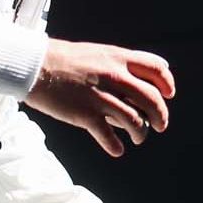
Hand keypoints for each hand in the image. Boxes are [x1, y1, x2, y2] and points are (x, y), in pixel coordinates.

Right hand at [25, 40, 175, 156]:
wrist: (34, 66)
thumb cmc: (65, 59)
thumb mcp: (99, 52)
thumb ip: (124, 62)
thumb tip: (153, 70)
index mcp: (119, 59)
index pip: (156, 70)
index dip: (167, 84)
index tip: (169, 95)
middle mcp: (114, 77)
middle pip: (152, 99)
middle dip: (160, 116)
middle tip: (160, 125)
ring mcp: (101, 97)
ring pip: (135, 121)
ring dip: (140, 133)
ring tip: (138, 138)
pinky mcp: (86, 115)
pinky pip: (109, 137)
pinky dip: (116, 147)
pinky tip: (117, 150)